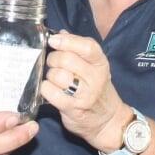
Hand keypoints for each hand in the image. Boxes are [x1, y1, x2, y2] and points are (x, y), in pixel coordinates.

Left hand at [41, 31, 129, 152]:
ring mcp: (84, 94)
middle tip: (52, 63)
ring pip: (57, 75)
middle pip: (66, 59)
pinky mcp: (72, 108)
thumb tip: (60, 33)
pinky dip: (45, 88)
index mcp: (100, 63)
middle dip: (53, 58)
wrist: (108, 121)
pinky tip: (50, 89)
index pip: (86, 46)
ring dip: (49, 74)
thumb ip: (78, 49)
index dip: (67, 41)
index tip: (53, 40)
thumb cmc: (97, 89)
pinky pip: (50, 92)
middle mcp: (95, 77)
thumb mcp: (94, 67)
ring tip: (53, 78)